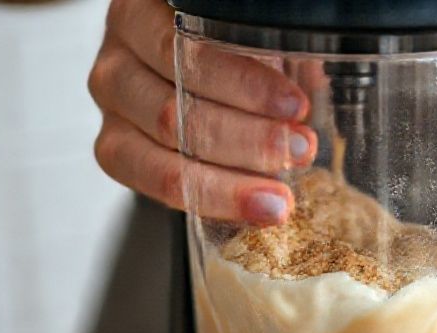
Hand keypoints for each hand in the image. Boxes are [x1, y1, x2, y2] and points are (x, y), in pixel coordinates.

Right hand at [88, 0, 316, 224]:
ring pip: (163, 155)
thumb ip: (268, 42)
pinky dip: (212, 200)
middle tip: (298, 151)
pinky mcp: (117, 154)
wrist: (199, 78)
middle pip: (171, 109)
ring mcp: (113, 111)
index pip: (180, 49)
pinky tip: (253, 208)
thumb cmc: (229, 49)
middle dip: (245, 138)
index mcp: (141, 15)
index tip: (295, 105)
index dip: (241, 83)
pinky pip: (155, 187)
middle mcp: (117, 61)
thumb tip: (323, 65)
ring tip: (279, 196)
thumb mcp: (250, 35)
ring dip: (229, 181)